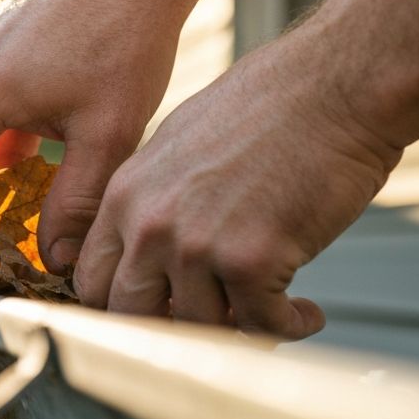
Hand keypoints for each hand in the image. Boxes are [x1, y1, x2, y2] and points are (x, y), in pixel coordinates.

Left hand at [73, 21, 401, 338]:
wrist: (328, 88)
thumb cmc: (262, 111)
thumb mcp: (174, 149)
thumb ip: (151, 203)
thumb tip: (148, 258)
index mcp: (125, 194)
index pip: (91, 278)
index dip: (118, 306)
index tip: (153, 315)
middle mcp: (149, 223)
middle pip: (128, 314)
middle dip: (165, 329)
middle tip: (205, 325)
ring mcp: (196, 244)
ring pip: (196, 328)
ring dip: (235, 331)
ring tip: (266, 314)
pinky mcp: (251, 260)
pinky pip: (261, 325)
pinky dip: (288, 327)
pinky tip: (304, 312)